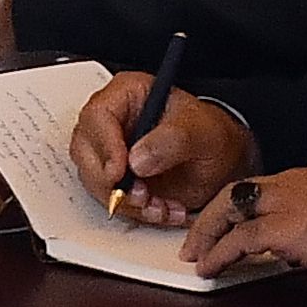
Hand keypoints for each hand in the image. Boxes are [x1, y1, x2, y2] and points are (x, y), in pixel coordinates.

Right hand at [68, 71, 246, 224]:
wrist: (221, 161)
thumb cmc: (210, 134)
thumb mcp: (201, 131)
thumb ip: (172, 140)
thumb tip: (138, 160)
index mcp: (128, 94)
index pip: (98, 115)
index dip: (104, 145)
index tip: (121, 171)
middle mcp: (113, 121)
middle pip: (85, 151)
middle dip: (110, 182)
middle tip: (140, 196)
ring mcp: (111, 151)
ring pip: (94, 180)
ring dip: (126, 202)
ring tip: (160, 206)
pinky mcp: (116, 178)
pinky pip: (111, 199)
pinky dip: (135, 212)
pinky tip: (161, 210)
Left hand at [183, 160, 306, 280]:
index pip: (267, 187)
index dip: (246, 206)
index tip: (235, 220)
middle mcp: (295, 182)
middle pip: (239, 192)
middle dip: (215, 214)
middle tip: (199, 235)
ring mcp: (287, 202)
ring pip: (231, 208)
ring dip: (209, 232)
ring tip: (196, 253)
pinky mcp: (284, 227)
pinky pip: (240, 240)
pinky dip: (220, 253)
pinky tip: (211, 267)